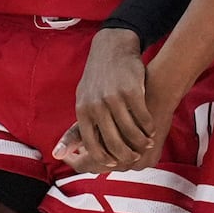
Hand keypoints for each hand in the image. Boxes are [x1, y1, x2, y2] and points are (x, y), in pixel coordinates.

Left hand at [66, 28, 154, 167]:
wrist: (112, 48)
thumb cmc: (97, 79)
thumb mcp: (83, 100)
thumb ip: (77, 128)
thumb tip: (60, 156)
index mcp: (83, 110)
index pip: (92, 146)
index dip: (105, 158)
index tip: (115, 164)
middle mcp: (97, 106)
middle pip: (113, 143)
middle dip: (126, 155)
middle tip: (134, 157)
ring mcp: (114, 98)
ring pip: (131, 132)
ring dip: (141, 142)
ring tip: (146, 144)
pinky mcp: (132, 90)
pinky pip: (143, 117)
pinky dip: (149, 127)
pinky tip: (152, 129)